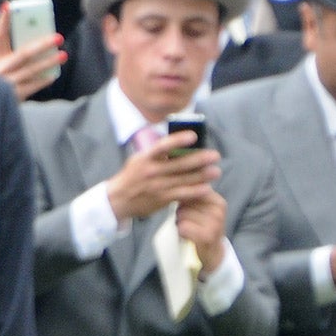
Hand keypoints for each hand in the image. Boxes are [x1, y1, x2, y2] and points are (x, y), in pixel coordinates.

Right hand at [0, 4, 64, 99]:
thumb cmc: (5, 83)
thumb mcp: (6, 68)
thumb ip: (18, 56)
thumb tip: (42, 43)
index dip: (3, 21)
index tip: (9, 5)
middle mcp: (1, 68)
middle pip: (23, 52)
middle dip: (42, 43)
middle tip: (58, 36)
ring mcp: (8, 82)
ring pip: (32, 69)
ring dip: (49, 62)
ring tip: (63, 54)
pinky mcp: (15, 95)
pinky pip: (33, 85)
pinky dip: (43, 79)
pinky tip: (53, 75)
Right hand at [107, 134, 221, 223]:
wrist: (119, 199)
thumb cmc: (134, 176)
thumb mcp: (140, 160)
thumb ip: (158, 153)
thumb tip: (180, 144)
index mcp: (146, 157)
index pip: (163, 146)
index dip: (178, 140)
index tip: (194, 136)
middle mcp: (152, 170)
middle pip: (179, 163)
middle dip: (200, 159)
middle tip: (215, 155)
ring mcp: (157, 185)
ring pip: (184, 179)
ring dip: (202, 175)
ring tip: (216, 171)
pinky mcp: (162, 198)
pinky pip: (182, 194)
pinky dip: (196, 191)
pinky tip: (207, 188)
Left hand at [173, 187, 229, 273]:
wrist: (213, 253)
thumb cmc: (203, 227)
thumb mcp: (203, 208)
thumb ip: (194, 194)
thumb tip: (176, 180)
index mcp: (218, 201)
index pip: (193, 189)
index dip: (182, 196)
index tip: (182, 204)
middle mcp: (218, 211)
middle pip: (185, 202)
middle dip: (181, 211)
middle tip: (188, 220)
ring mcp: (214, 224)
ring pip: (182, 214)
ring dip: (179, 222)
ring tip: (188, 228)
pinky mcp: (207, 236)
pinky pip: (183, 227)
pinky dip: (180, 231)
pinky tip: (187, 235)